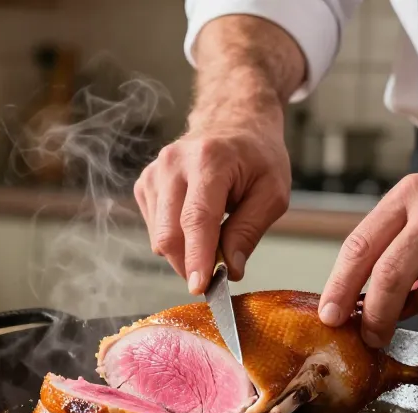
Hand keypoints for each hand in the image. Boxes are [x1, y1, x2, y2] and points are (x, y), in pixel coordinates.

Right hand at [134, 121, 290, 293]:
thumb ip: (249, 231)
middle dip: (191, 264)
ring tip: (213, 237)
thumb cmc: (257, 155)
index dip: (197, 257)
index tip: (200, 287)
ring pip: (159, 237)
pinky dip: (175, 239)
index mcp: (209, 160)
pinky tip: (195, 224)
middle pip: (170, 234)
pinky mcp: (145, 184)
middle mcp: (173, 163)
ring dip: (185, 252)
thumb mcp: (272, 192)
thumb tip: (230, 269)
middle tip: (216, 274)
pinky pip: (155, 230)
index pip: (196, 219)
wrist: (233, 120)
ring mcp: (154, 173)